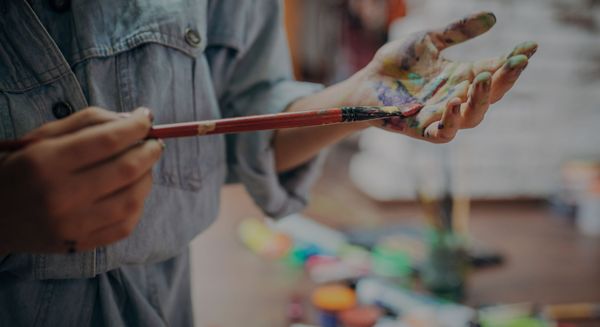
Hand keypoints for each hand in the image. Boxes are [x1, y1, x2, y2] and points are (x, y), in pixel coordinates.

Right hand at [0, 107, 162, 253]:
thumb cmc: (19, 169)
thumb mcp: (41, 137)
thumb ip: (87, 123)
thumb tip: (134, 120)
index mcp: (46, 162)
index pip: (107, 140)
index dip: (136, 127)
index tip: (147, 118)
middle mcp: (60, 196)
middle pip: (126, 169)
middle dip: (150, 151)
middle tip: (154, 142)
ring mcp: (73, 226)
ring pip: (133, 198)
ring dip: (148, 177)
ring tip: (145, 165)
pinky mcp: (81, 245)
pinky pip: (126, 225)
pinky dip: (138, 203)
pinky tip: (133, 191)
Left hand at [348, 11, 537, 142]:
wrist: (365, 81)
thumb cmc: (397, 63)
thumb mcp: (429, 40)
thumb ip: (457, 31)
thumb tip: (493, 16)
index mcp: (462, 76)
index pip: (495, 69)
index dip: (514, 60)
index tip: (531, 46)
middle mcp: (457, 97)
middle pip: (490, 95)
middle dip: (506, 80)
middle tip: (515, 62)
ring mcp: (441, 115)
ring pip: (473, 117)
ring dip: (481, 100)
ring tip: (483, 79)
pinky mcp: (421, 129)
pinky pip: (443, 133)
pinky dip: (452, 123)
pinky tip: (454, 104)